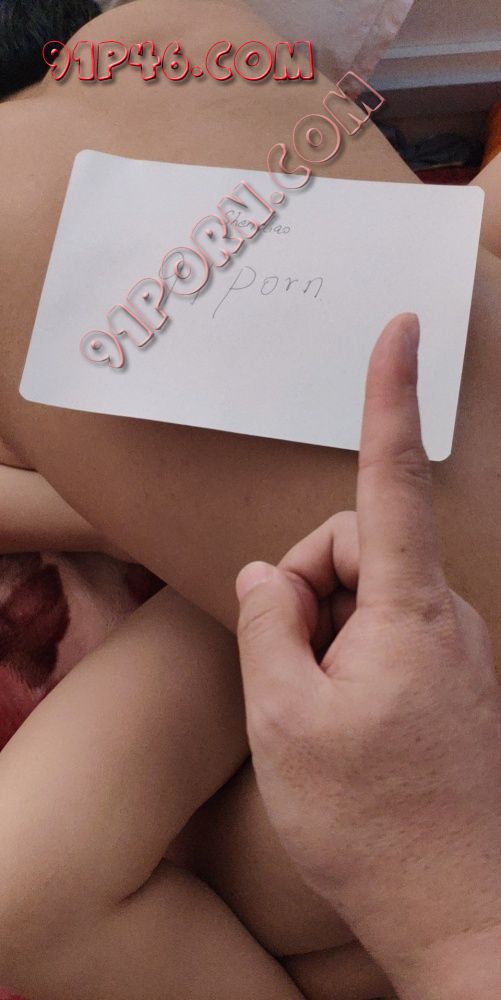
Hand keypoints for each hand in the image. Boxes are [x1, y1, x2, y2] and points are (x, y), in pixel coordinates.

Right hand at [236, 313, 500, 997]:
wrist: (462, 913)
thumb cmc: (373, 822)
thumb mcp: (285, 721)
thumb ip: (268, 627)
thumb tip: (267, 578)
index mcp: (408, 612)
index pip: (390, 482)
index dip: (389, 397)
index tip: (402, 328)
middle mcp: (445, 617)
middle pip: (357, 546)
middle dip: (307, 586)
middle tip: (285, 663)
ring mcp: (455, 648)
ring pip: (369, 594)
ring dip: (325, 632)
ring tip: (316, 708)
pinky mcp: (454, 677)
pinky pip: (388, 633)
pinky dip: (350, 657)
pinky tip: (342, 719)